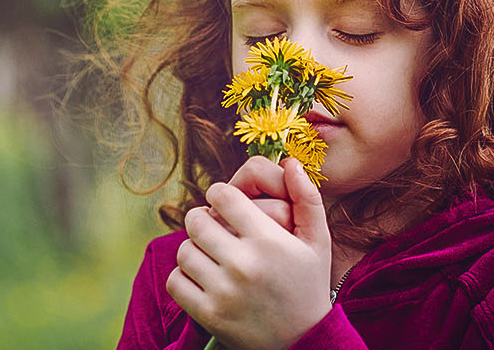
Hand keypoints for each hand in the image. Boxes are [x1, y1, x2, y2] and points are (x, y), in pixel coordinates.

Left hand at [167, 158, 331, 349]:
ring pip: (184, 250)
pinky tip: (204, 278)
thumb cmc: (308, 286)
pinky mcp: (209, 314)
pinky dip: (185, 277)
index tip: (225, 205)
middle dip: (202, 219)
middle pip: (196, 220)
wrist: (304, 343)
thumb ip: (307, 199)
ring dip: (194, 249)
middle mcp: (245, 264)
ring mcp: (225, 291)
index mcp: (270, 241)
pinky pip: (176, 280)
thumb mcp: (317, 242)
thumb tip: (290, 162)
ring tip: (211, 255)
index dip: (219, 195)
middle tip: (214, 228)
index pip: (222, 195)